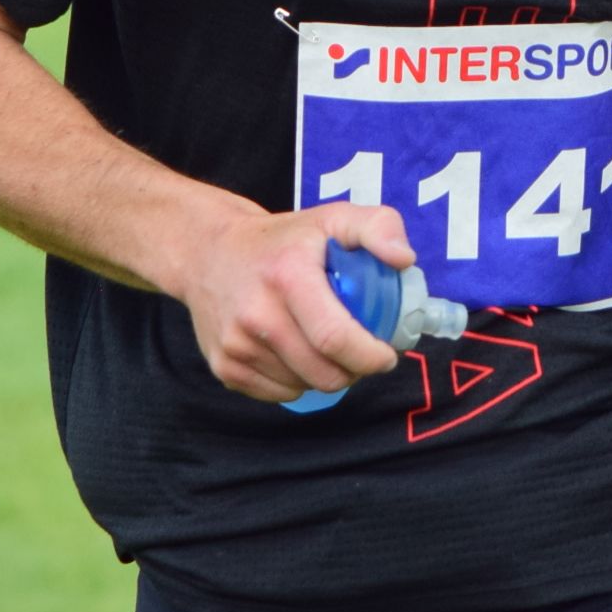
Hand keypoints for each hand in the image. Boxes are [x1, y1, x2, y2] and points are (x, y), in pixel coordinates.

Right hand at [173, 201, 415, 402]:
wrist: (208, 251)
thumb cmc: (282, 239)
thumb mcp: (332, 218)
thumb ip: (378, 226)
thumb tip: (403, 259)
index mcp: (287, 276)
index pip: (335, 337)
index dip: (370, 356)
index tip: (386, 354)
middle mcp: (256, 314)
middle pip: (323, 373)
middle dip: (354, 371)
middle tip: (361, 354)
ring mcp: (236, 345)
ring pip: (303, 386)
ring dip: (325, 376)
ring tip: (326, 347)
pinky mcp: (224, 367)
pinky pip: (278, 394)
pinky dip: (296, 382)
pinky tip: (296, 353)